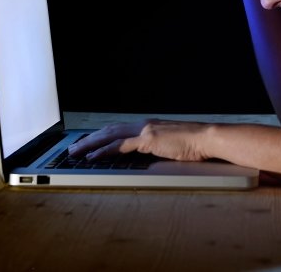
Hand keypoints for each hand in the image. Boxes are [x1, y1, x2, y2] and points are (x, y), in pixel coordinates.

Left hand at [67, 120, 211, 161]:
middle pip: (109, 130)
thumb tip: (146, 155)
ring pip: (110, 135)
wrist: (206, 138)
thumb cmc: (193, 143)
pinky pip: (120, 146)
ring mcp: (145, 130)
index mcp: (149, 125)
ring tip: (76, 152)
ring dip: (90, 144)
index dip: (102, 136)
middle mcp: (144, 124)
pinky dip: (104, 150)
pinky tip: (92, 156)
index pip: (119, 129)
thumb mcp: (170, 144)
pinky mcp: (148, 139)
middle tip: (74, 147)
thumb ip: (156, 147)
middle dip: (90, 139)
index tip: (89, 142)